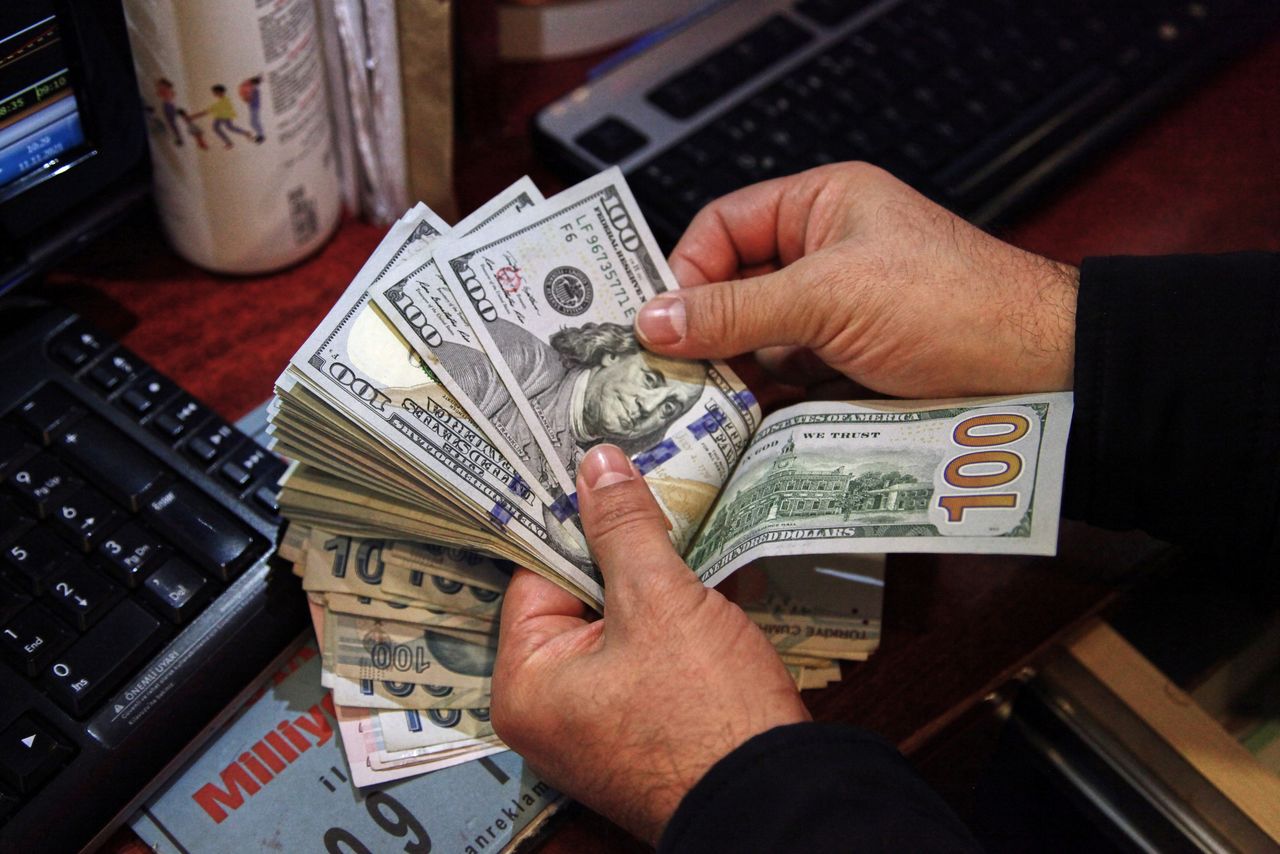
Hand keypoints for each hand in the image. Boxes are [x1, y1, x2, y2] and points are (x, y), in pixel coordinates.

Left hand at [491, 445, 808, 843]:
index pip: (537, 575)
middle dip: (621, 553)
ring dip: (655, 585)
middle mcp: (550, 713)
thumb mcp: (660, 601)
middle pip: (577, 599)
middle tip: (650, 495)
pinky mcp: (643, 729)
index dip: (576, 523)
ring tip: (685, 536)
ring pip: (618, 625)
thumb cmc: (707, 714)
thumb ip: (623, 528)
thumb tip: (597, 465)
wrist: (779, 801)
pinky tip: (707, 589)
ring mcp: (598, 726)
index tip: (604, 475)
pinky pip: (645, 657)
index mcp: (526, 687)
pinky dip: (673, 624)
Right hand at [638, 162, 1078, 397]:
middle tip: (666, 371)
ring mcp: (836, 312)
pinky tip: (743, 422)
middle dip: (702, 329)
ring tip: (701, 404)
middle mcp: (824, 253)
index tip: (658, 319)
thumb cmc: (955, 303)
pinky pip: (787, 377)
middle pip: (733, 286)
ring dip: (731, 371)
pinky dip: (763, 399)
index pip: (723, 225)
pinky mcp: (848, 363)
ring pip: (757, 339)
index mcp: (821, 205)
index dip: (685, 269)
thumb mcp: (829, 296)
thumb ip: (736, 308)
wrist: (1036, 372)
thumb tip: (656, 319)